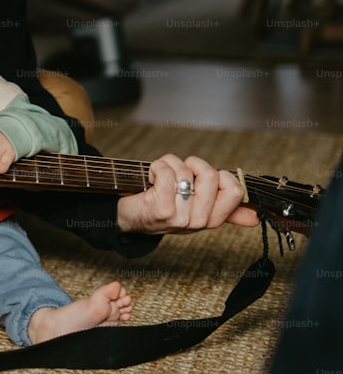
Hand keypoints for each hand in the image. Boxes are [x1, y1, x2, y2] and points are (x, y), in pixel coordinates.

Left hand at [116, 154, 260, 233]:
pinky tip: (151, 177)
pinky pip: (168, 173)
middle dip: (192, 164)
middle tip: (178, 173)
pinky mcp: (162, 209)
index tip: (201, 178)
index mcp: (212, 218)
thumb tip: (254, 217)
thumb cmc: (162, 206)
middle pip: (211, 175)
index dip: (220, 174)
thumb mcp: (195, 209)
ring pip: (187, 171)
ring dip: (170, 164)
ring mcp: (182, 217)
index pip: (235, 190)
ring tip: (160, 176)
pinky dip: (158, 166)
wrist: (129, 218)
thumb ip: (224, 211)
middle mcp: (199, 221)